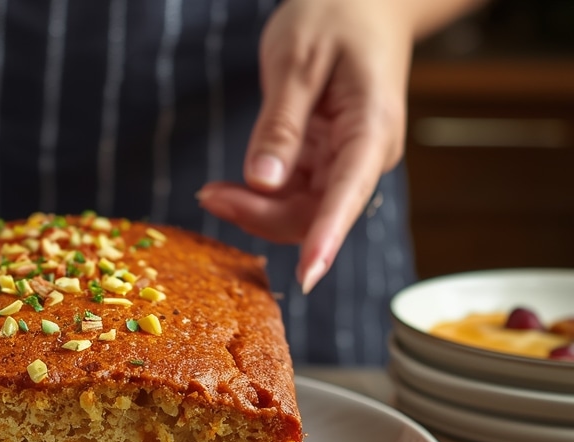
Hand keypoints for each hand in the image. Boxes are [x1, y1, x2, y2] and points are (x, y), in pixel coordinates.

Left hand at [196, 0, 413, 292]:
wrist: (362, 3)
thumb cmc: (335, 18)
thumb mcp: (297, 62)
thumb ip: (281, 125)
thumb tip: (264, 182)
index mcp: (372, 128)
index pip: (349, 194)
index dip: (326, 237)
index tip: (308, 275)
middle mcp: (365, 156)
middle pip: (315, 214)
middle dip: (262, 216)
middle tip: (210, 195)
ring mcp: (345, 164)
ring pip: (300, 213)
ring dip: (255, 211)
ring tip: (211, 191)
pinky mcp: (325, 164)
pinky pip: (291, 197)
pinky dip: (258, 198)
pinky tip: (229, 189)